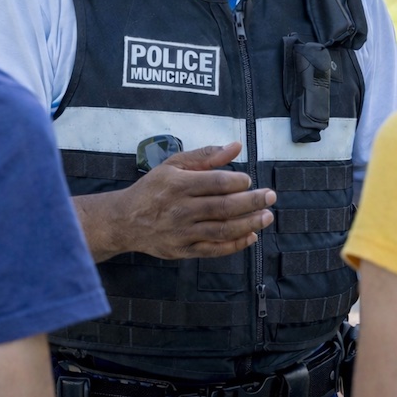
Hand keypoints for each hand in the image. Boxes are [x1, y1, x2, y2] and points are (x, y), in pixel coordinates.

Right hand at [76, 142, 275, 261]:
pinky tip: (251, 236)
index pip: (216, 183)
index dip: (238, 182)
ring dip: (249, 224)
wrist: (125, 220)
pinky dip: (234, 245)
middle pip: (224, 207)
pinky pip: (214, 250)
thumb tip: (236, 146)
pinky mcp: (183, 251)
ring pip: (222, 230)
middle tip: (271, 196)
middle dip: (252, 202)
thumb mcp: (174, 165)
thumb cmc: (153, 188)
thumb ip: (206, 155)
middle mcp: (181, 209)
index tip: (249, 180)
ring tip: (267, 216)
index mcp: (179, 184)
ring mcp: (182, 232)